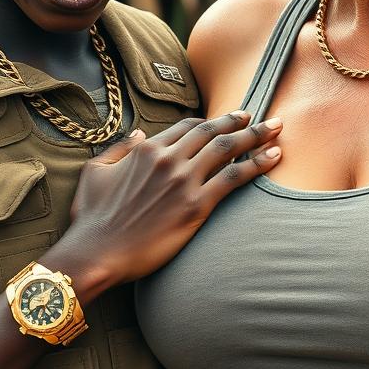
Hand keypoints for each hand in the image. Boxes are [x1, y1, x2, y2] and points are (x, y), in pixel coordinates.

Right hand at [57, 111, 281, 290]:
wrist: (97, 252)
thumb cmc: (92, 217)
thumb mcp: (96, 172)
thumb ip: (119, 149)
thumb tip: (139, 134)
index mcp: (146, 150)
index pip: (187, 127)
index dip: (210, 122)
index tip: (228, 120)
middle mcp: (168, 159)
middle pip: (212, 132)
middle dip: (240, 121)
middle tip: (260, 117)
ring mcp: (184, 180)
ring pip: (228, 149)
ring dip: (256, 136)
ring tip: (276, 129)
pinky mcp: (196, 206)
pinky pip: (233, 178)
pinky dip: (256, 165)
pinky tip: (274, 158)